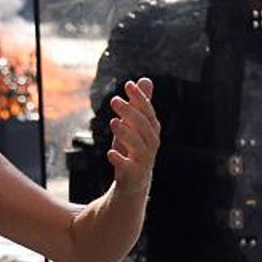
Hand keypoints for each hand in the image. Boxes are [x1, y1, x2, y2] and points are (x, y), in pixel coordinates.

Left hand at [105, 78, 158, 193]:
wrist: (133, 181)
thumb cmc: (133, 149)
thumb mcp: (134, 126)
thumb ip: (140, 105)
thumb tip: (145, 80)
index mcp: (151, 130)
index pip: (148, 111)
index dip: (140, 98)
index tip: (128, 84)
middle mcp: (151, 144)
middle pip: (144, 126)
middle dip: (130, 112)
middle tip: (114, 100)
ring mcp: (143, 160)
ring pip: (139, 146)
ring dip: (126, 133)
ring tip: (113, 122)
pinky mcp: (132, 174)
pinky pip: (128, 167)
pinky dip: (119, 160)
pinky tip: (110, 153)